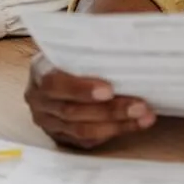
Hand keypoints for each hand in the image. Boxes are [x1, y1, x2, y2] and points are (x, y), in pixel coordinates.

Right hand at [24, 54, 155, 148]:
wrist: (66, 67)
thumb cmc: (77, 53)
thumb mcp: (78, 44)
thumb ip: (95, 45)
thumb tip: (133, 43)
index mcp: (39, 70)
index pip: (54, 84)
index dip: (81, 89)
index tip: (109, 90)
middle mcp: (38, 100)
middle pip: (73, 111)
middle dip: (110, 110)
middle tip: (141, 106)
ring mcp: (48, 121)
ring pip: (82, 130)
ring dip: (117, 124)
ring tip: (146, 116)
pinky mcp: (62, 137)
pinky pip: (88, 140)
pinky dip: (115, 132)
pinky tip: (137, 124)